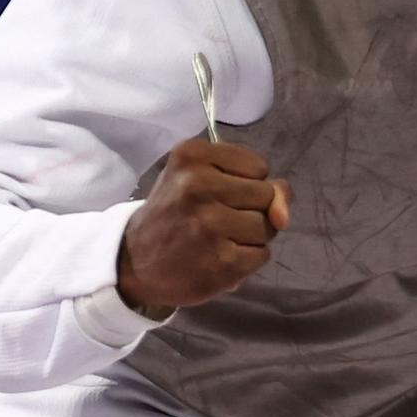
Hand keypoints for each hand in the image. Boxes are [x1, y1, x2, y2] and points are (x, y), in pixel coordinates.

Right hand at [117, 139, 291, 314]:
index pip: (259, 166)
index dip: (246, 182)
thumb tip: (283, 215)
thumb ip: (257, 182)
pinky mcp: (221, 261)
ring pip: (268, 227)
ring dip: (251, 237)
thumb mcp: (204, 179)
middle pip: (267, 195)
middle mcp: (197, 186)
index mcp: (191, 155)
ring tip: (217, 239)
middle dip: (252, 209)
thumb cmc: (176, 213)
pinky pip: (262, 255)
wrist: (133, 261)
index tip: (216, 191)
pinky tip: (218, 258)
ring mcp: (209, 225)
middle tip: (217, 218)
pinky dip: (247, 260)